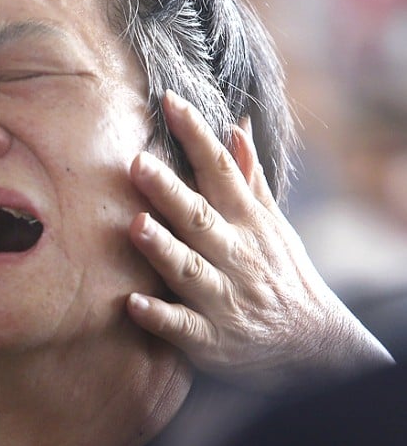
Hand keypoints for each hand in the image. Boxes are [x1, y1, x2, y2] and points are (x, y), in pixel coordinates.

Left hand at [126, 90, 392, 392]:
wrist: (314, 345)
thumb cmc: (277, 272)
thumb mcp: (270, 222)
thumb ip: (247, 176)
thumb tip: (234, 124)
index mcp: (247, 221)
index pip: (220, 170)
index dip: (196, 135)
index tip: (170, 100)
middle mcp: (235, 254)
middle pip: (199, 216)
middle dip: (169, 190)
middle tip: (137, 162)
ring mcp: (223, 297)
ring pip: (188, 270)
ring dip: (162, 248)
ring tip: (135, 226)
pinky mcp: (211, 339)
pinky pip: (183, 327)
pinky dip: (159, 316)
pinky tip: (131, 303)